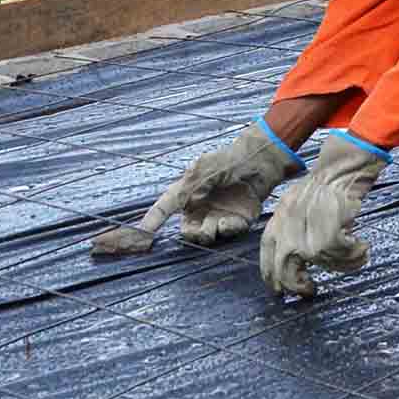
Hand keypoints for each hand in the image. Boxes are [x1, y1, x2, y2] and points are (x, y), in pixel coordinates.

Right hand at [95, 119, 304, 254]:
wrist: (259, 159)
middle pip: (186, 232)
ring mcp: (218, 215)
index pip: (160, 212)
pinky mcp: (238, 220)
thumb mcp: (197, 174)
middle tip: (197, 230)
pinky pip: (228, 233)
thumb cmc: (225, 161)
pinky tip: (231, 221)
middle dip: (190, 235)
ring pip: (206, 236)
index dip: (148, 225)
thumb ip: (180, 195)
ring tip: (217, 223)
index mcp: (185, 195)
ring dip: (209, 233)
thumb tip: (161, 216)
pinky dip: (227, 230)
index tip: (140, 238)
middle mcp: (199, 208)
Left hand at [259, 131, 388, 296]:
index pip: (268, 259)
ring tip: (355, 256)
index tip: (283, 290)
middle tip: (311, 291)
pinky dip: (355, 255)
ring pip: (322, 261)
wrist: (343, 166)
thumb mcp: (296, 206)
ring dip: (342, 264)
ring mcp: (308, 229)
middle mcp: (288, 227)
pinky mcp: (330, 228)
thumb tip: (294, 265)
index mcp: (277, 221)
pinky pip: (342, 254)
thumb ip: (291, 232)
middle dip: (298, 286)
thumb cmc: (325, 186)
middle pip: (287, 270)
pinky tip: (362, 248)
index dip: (274, 278)